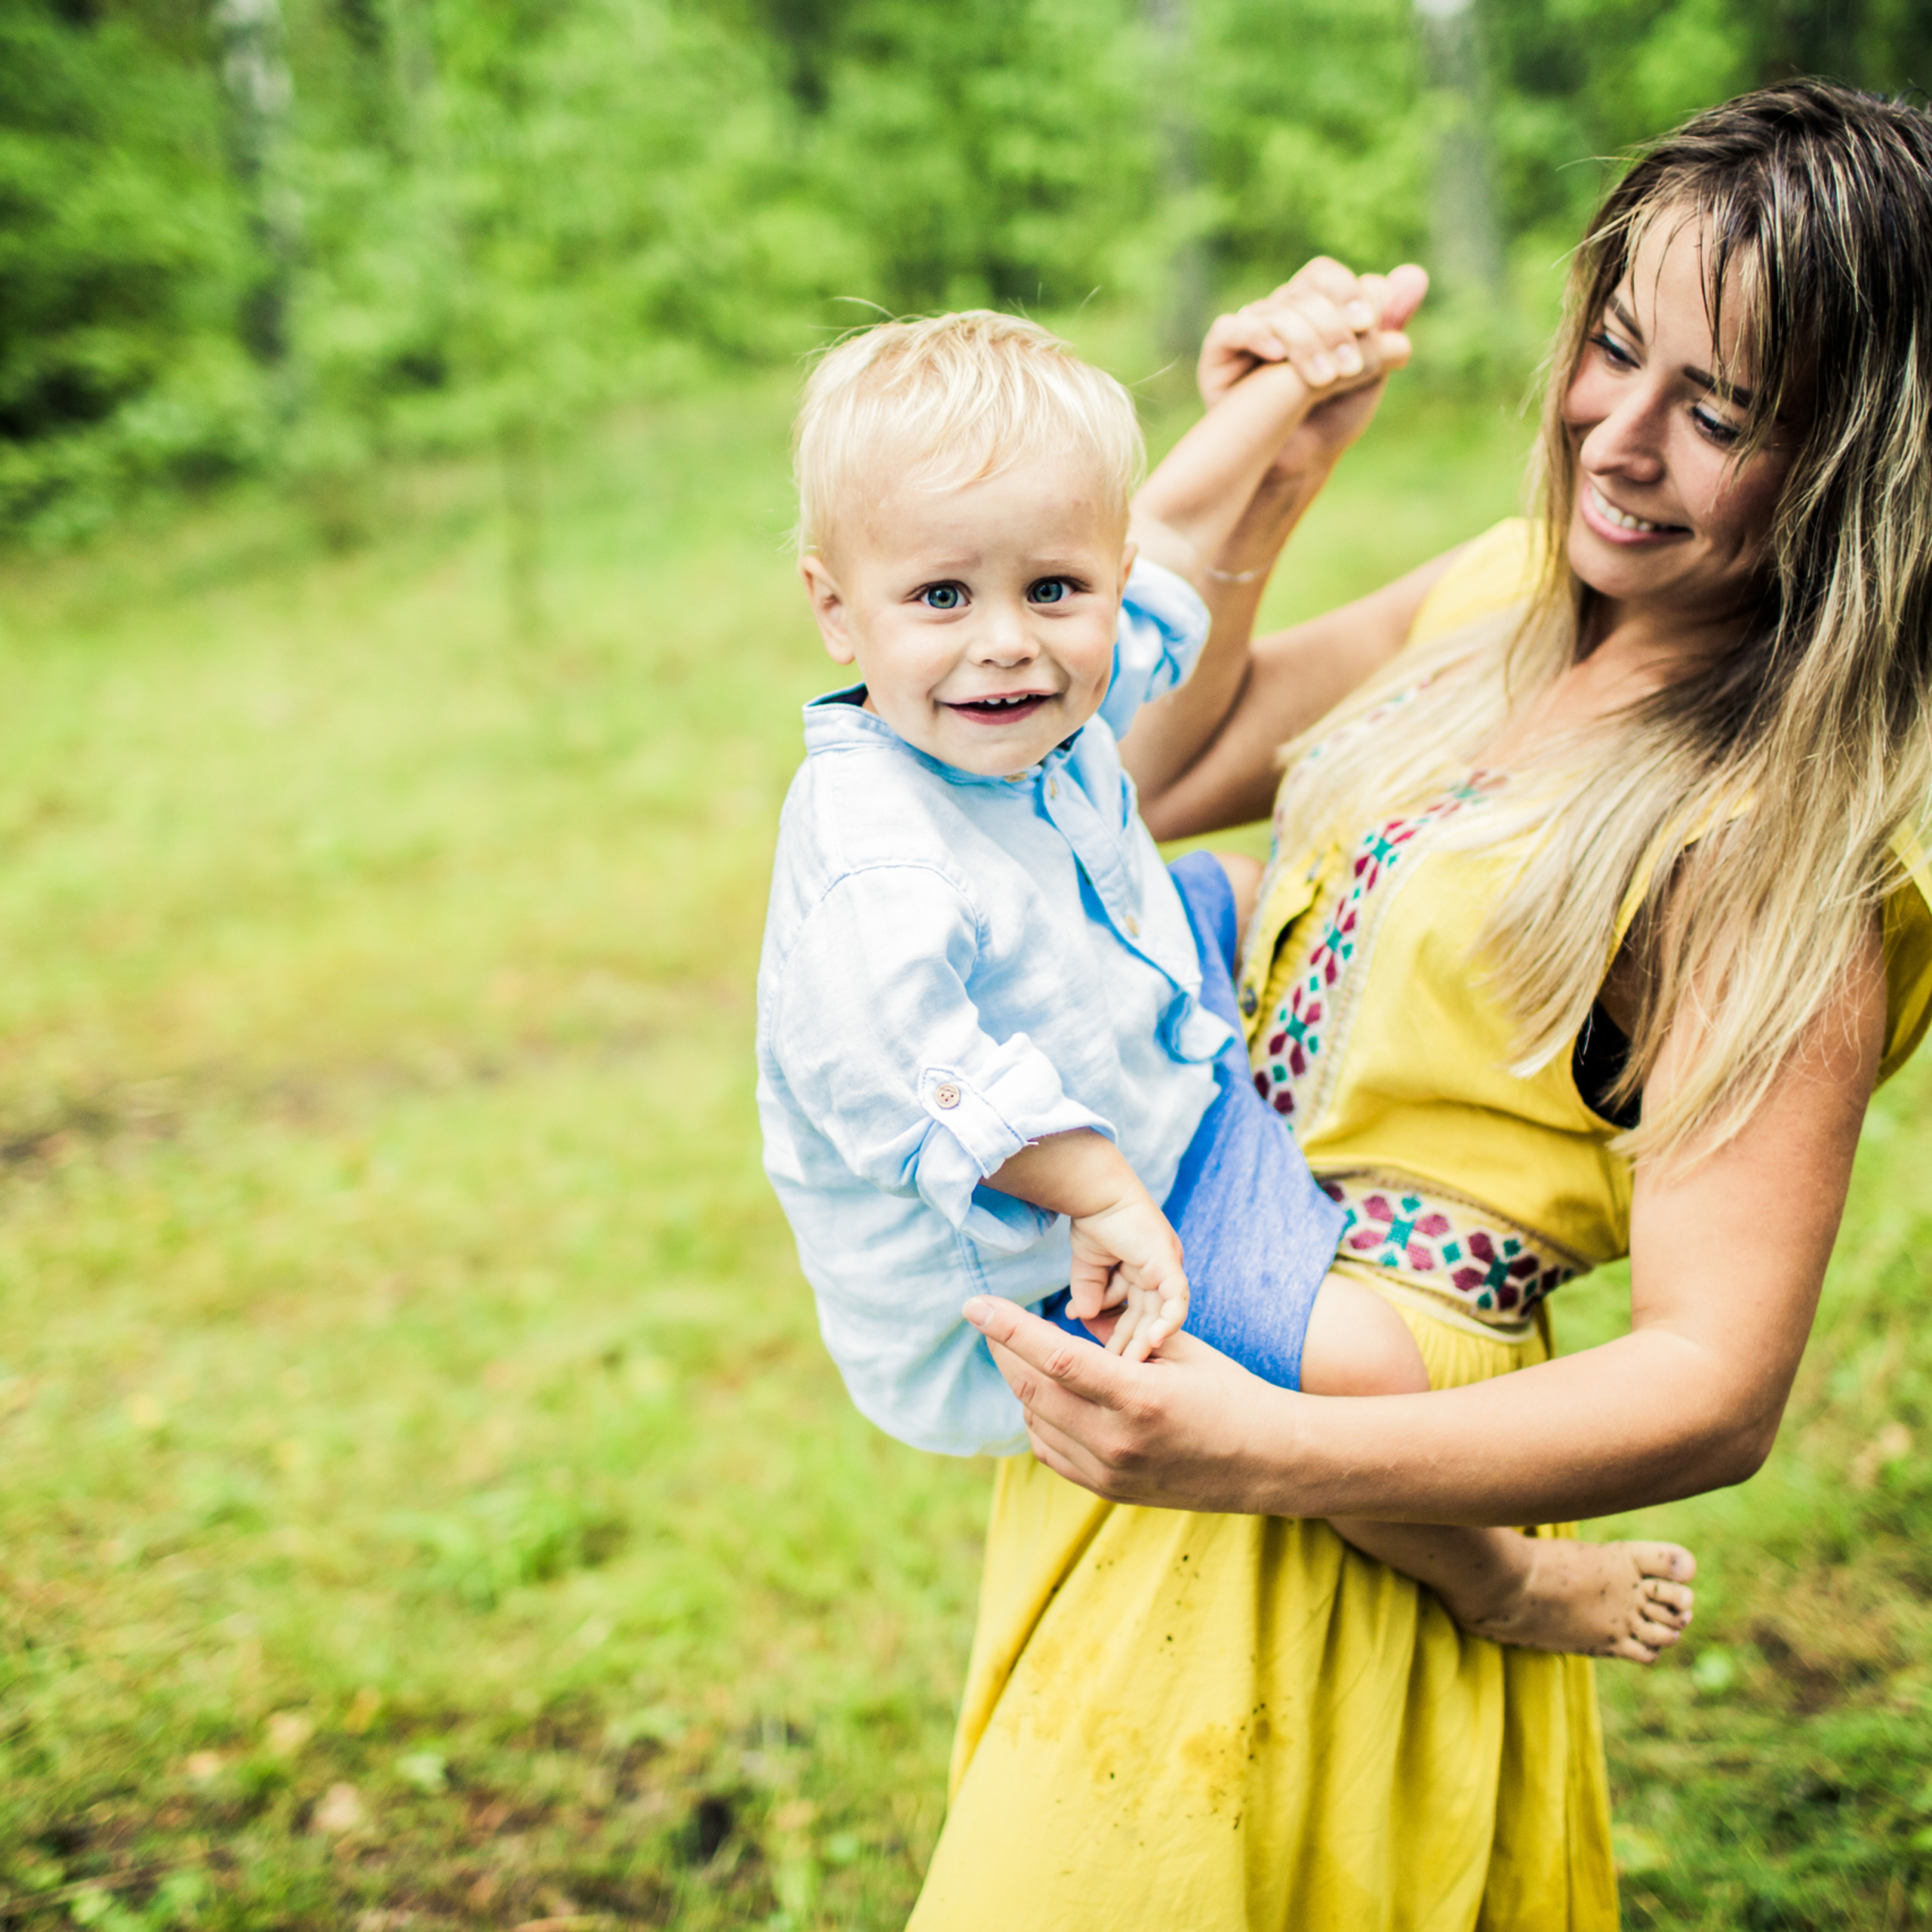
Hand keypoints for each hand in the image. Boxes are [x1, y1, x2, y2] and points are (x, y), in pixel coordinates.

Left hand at [963, 1295, 1285, 1509]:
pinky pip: (1049, 1449)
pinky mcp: (1106, 1490)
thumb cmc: (1227, 1392)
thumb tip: (1071, 1310)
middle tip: (991, 1319)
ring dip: (1025, 1383)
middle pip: (1032, 1388)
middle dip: (1004, 1349)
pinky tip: (1052, 1396)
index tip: (974, 1304)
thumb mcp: (1177, 1349)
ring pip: (1034, 1419)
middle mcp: (1116, 1440)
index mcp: (1139, 1397)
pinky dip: (1039, 1418)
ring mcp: (1109, 1472)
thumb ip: (1120, 1333)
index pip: (1055, 1356)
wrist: (1265, 1462)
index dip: (1008, 1327)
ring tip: (1034, 1355)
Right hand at [1067, 1194, 1188, 1363]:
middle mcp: (1159, 1272)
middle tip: (1117, 1368)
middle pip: (1148, 1318)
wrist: (1095, 1193)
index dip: (1119, 1334)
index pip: (1135, 1312)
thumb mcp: (1088, 1265)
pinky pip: (1175, 1299)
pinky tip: (1153, 1341)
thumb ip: (1088, 1291)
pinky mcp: (1169, 1264)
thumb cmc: (1093, 1219)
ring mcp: (1167, 1268)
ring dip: (1145, 1339)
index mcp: (1144, 1271)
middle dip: (1131, 1344)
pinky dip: (1167, 1321)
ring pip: (1161, 1315)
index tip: (1104, 1357)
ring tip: (1132, 1364)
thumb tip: (1081, 1317)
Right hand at [1198, 258, 1427, 477]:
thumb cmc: (1333, 418)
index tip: (1369, 324)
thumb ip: (1388, 324)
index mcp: (1311, 310)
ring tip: (1322, 381)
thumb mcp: (1371, 369)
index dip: (1347, 292)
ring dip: (1304, 342)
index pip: (1324, 276)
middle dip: (1332, 327)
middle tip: (1349, 368)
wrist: (1301, 463)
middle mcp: (1278, 315)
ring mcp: (1249, 333)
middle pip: (1301, 292)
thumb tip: (1415, 275)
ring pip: (1273, 311)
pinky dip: (1254, 334)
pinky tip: (1277, 355)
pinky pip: (1229, 329)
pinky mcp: (1219, 357)